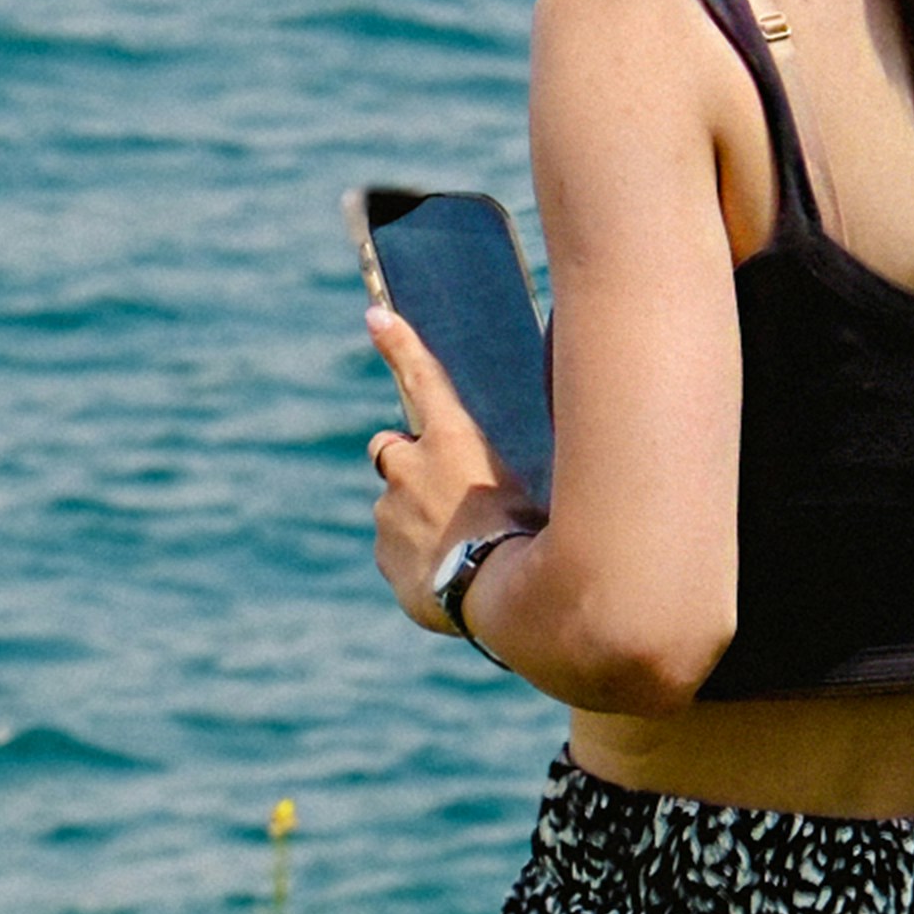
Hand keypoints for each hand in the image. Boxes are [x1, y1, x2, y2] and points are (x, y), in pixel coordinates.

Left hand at [362, 304, 529, 637]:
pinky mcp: (382, 552)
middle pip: (388, 448)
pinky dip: (412, 555)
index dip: (399, 344)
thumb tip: (511, 464)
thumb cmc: (533, 537)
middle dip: (405, 461)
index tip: (375, 316)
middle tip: (444, 493)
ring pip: (393, 504)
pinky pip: (393, 547)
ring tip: (460, 547)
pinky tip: (448, 573)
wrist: (498, 597)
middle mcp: (409, 467)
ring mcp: (389, 510)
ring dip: (416, 516)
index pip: (422, 377)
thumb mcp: (538, 485)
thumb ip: (506, 467)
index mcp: (452, 440)